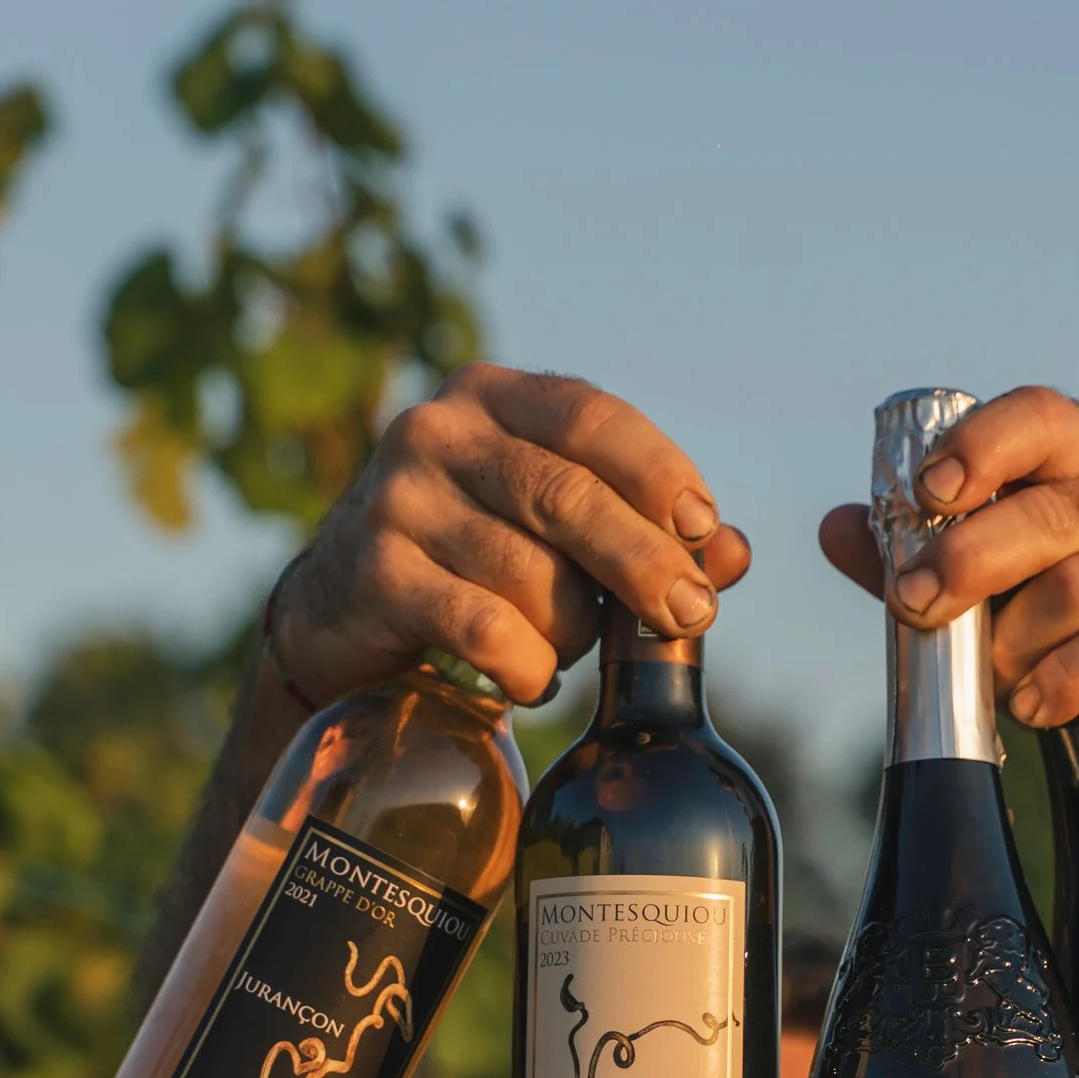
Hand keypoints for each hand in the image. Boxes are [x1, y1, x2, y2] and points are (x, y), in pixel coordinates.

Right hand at [267, 363, 751, 708]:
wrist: (343, 611)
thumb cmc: (474, 562)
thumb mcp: (555, 532)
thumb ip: (643, 533)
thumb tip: (735, 554)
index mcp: (493, 397)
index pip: (591, 416)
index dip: (658, 472)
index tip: (704, 528)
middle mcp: (438, 432)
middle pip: (567, 495)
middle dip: (641, 562)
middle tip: (690, 615)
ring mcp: (398, 500)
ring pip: (530, 574)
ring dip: (571, 630)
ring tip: (567, 648)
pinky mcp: (375, 573)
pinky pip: (483, 628)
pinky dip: (526, 666)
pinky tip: (530, 680)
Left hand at [820, 387, 1078, 804]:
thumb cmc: (1055, 632)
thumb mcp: (979, 590)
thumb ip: (913, 557)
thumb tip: (836, 527)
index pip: (1042, 417)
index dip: (983, 444)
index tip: (928, 491)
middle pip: (1054, 509)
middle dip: (971, 558)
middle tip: (916, 606)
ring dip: (1017, 637)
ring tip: (989, 677)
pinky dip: (1066, 677)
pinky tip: (1033, 705)